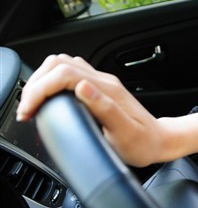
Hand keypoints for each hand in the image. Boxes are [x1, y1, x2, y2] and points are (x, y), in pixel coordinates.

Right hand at [16, 54, 163, 166]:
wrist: (161, 141)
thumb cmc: (144, 143)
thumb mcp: (126, 132)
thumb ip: (105, 109)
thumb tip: (82, 88)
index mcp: (108, 90)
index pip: (64, 74)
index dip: (40, 89)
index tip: (29, 110)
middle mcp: (104, 81)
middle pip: (58, 64)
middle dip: (36, 83)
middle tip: (27, 109)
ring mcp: (102, 83)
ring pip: (62, 65)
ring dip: (41, 80)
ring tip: (33, 103)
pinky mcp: (100, 88)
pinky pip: (70, 73)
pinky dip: (51, 81)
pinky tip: (48, 98)